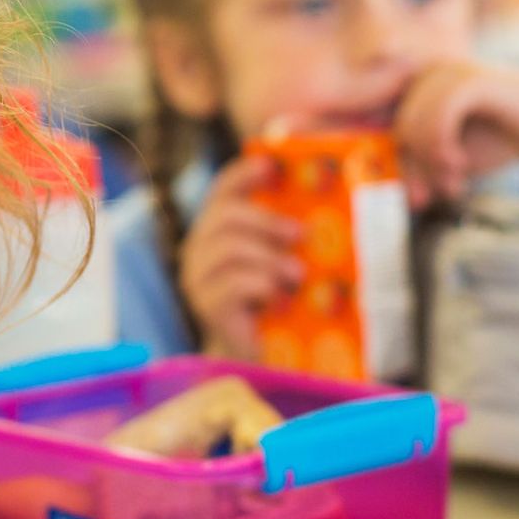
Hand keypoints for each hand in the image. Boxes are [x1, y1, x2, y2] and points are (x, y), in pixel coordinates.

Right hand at [177, 155, 303, 358]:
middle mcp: (200, 249)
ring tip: (298, 273)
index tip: (271, 165)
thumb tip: (319, 212)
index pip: (223, 189)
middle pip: (225, 214)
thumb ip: (288, 236)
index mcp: (218, 230)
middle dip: (266, 219)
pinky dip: (262, 284)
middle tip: (299, 233)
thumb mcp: (282, 260)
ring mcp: (198, 278)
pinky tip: (280, 295)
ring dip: (270, 257)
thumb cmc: (276, 301)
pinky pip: (233, 282)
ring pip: (230, 247)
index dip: (244, 172)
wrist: (258, 354)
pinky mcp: (206, 305)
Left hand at [394, 62, 518, 204]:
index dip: (402, 167)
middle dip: (418, 171)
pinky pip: (437, 117)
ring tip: (454, 182)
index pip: (392, 132)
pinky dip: (441, 147)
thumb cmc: (503, 137)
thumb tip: (404, 196)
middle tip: (443, 193)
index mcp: (420, 90)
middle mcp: (428, 75)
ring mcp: (448, 73)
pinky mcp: (470, 79)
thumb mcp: (455, 158)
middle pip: (400, 131)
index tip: (418, 200)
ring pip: (414, 125)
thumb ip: (426, 168)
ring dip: (431, 163)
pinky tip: (459, 164)